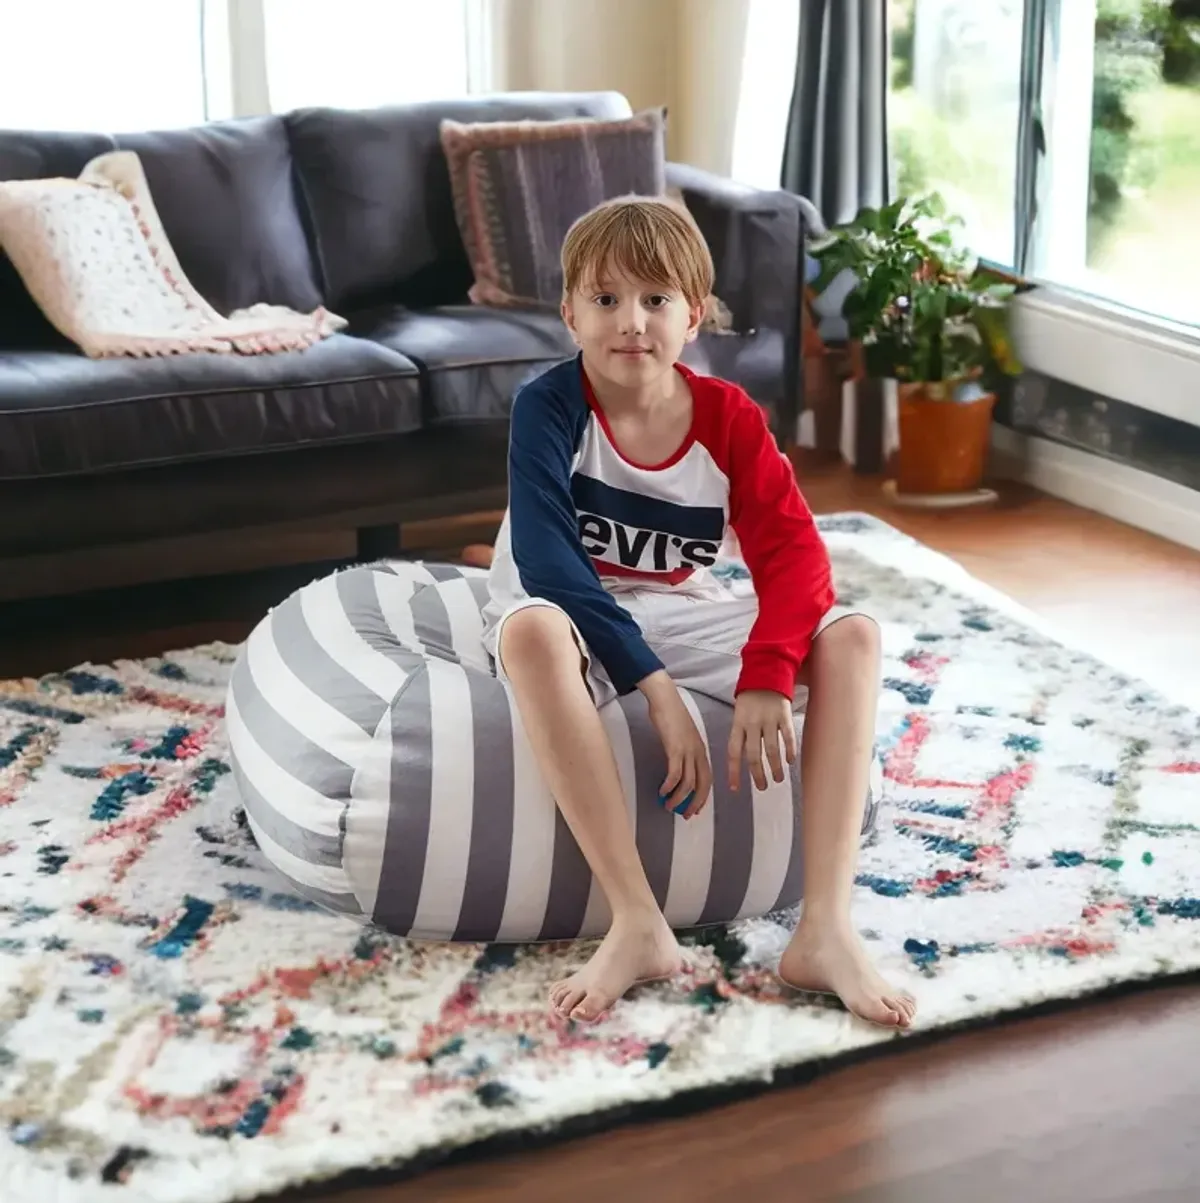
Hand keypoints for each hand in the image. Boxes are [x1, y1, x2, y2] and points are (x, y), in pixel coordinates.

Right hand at [640, 671, 712, 819]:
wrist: (665, 699)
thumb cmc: (671, 715)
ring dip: (679, 798)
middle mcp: (698, 752)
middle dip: (695, 803)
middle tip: (685, 815)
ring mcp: (687, 750)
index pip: (707, 779)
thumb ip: (682, 751)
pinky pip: (675, 773)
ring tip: (668, 806)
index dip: (702, 796)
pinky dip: (669, 786)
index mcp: (701, 750)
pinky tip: (662, 791)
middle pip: (703, 784)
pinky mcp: (675, 748)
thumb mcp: (681, 736)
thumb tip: (676, 767)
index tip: (695, 809)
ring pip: (688, 783)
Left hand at [728, 690, 795, 791]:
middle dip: (758, 774)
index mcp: (738, 724)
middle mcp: (752, 724)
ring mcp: (769, 720)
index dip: (734, 772)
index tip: (735, 788)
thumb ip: (740, 734)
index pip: (734, 752)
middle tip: (762, 787)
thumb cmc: (750, 698)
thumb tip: (741, 761)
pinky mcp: (784, 716)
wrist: (766, 673)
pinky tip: (790, 761)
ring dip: (775, 768)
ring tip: (778, 779)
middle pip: (754, 755)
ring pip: (772, 750)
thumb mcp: (739, 714)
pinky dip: (789, 751)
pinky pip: (788, 737)